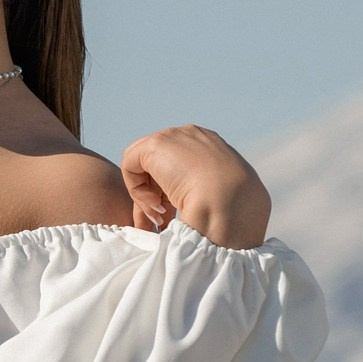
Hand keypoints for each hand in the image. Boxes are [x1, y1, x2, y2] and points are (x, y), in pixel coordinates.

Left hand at [118, 125, 271, 248]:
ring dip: (145, 198)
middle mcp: (191, 138)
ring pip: (142, 167)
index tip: (169, 219)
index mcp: (209, 148)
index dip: (167, 195)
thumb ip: (200, 193)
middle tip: (156, 224)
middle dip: (151, 197)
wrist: (232, 202)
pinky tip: (155, 207)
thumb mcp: (219, 198)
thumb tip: (186, 204)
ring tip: (158, 220)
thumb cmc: (231, 210)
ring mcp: (174, 138)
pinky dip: (136, 190)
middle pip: (156, 166)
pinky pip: (130, 165)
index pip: (177, 167)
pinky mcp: (156, 145)